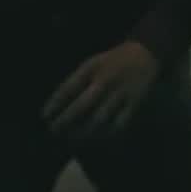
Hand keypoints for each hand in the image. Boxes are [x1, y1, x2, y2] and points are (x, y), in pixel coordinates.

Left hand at [42, 41, 158, 140]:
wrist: (145, 53)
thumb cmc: (112, 61)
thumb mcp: (92, 63)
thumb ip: (77, 79)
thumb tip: (58, 103)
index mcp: (92, 68)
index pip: (69, 87)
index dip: (55, 103)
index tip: (44, 116)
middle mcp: (105, 80)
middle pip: (82, 105)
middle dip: (66, 120)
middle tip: (54, 130)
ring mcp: (120, 93)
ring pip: (99, 118)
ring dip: (83, 131)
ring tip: (71, 138)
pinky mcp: (135, 103)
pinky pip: (119, 124)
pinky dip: (106, 134)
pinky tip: (97, 139)